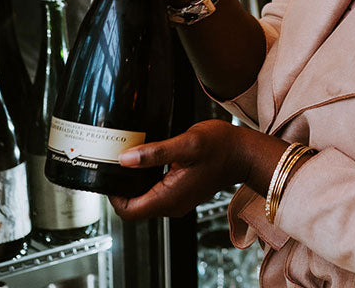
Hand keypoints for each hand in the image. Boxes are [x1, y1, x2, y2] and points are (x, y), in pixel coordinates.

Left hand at [109, 120, 243, 219]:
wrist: (244, 152)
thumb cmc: (221, 146)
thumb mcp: (186, 144)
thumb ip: (154, 152)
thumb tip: (125, 159)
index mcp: (169, 198)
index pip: (128, 212)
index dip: (114, 196)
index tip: (110, 175)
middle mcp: (172, 205)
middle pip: (135, 207)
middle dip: (122, 188)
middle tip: (117, 162)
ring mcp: (178, 200)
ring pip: (146, 199)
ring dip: (135, 183)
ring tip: (131, 158)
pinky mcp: (183, 193)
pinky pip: (158, 192)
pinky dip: (148, 179)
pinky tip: (150, 160)